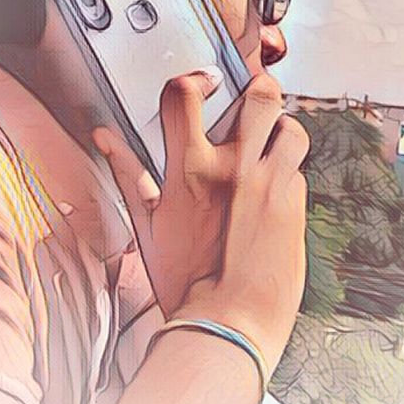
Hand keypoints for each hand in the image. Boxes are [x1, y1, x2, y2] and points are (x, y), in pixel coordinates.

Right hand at [94, 69, 308, 372]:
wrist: (226, 325)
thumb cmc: (182, 278)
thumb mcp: (146, 224)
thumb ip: (127, 172)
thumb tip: (105, 137)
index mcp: (189, 170)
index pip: (184, 94)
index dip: (194, 78)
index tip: (203, 82)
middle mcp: (233, 169)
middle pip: (260, 95)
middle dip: (259, 88)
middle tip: (254, 97)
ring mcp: (270, 185)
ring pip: (292, 127)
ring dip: (282, 130)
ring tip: (270, 144)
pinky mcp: (295, 206)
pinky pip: (298, 171)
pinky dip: (287, 173)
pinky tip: (273, 191)